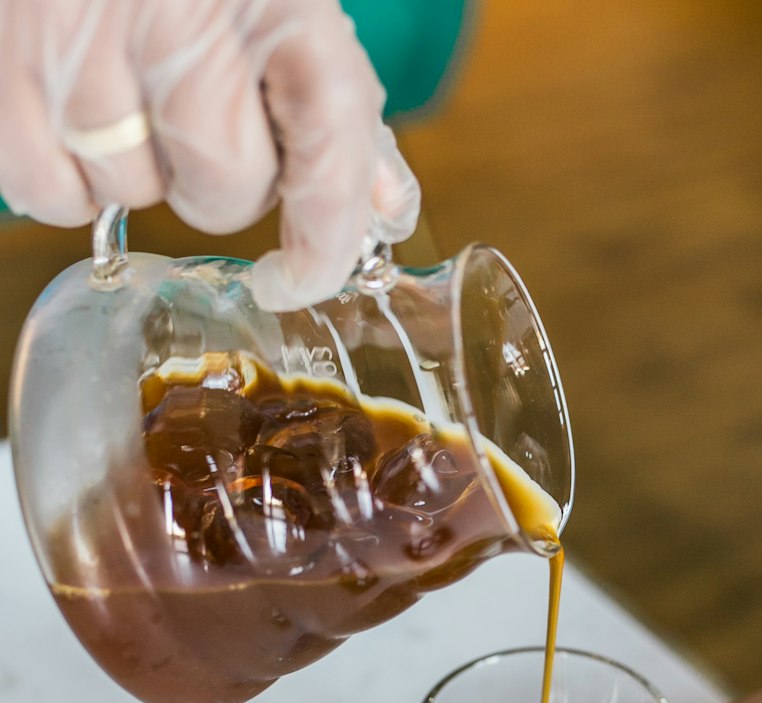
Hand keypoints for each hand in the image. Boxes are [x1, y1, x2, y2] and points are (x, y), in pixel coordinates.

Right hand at [0, 0, 419, 309]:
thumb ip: (336, 106)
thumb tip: (386, 208)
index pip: (330, 159)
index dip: (324, 244)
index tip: (298, 279)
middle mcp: (185, 16)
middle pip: (222, 193)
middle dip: (212, 178)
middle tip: (185, 110)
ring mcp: (85, 39)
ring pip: (130, 195)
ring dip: (130, 168)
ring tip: (115, 83)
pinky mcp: (7, 62)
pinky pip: (48, 190)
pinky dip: (59, 174)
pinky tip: (65, 110)